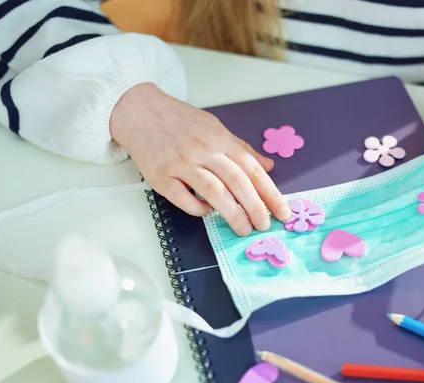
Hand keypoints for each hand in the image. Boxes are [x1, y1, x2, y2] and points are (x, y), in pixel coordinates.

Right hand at [110, 83, 290, 235]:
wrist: (141, 112)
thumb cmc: (182, 122)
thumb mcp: (216, 128)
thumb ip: (242, 149)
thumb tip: (269, 166)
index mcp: (220, 138)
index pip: (252, 168)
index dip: (270, 192)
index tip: (282, 211)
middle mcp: (202, 149)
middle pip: (235, 181)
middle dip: (254, 206)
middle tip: (265, 225)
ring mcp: (180, 163)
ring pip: (212, 191)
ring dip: (231, 213)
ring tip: (243, 228)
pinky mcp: (159, 176)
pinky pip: (183, 199)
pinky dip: (199, 209)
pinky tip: (208, 212)